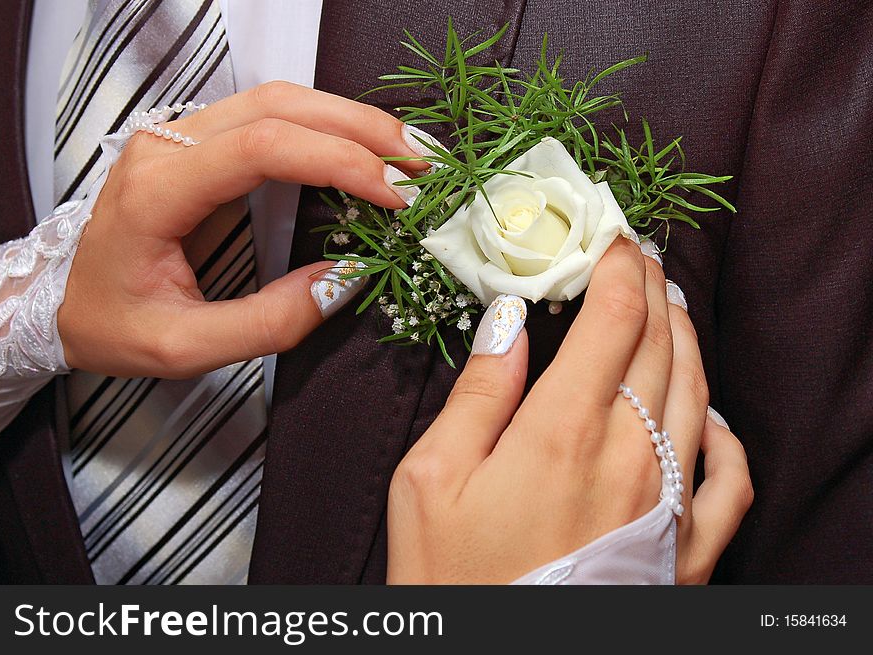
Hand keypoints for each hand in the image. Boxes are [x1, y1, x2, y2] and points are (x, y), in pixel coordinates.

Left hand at [59, 81, 429, 377]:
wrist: (59, 299)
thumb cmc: (112, 324)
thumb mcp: (185, 347)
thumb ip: (268, 322)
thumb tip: (345, 282)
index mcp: (158, 190)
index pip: (263, 147)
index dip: (339, 163)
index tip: (393, 198)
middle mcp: (168, 145)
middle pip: (279, 105)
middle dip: (361, 129)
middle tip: (421, 164)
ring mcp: (180, 136)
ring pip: (279, 99)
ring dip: (350, 120)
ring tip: (405, 153)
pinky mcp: (198, 143)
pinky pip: (271, 115)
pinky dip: (327, 127)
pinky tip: (362, 148)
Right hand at [387, 237, 752, 583]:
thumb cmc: (456, 579)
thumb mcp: (431, 478)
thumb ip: (479, 392)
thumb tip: (511, 320)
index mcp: (563, 431)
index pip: (615, 318)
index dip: (618, 264)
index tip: (611, 236)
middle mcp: (629, 457)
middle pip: (660, 344)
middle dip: (651, 287)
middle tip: (638, 256)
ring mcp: (667, 503)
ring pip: (698, 394)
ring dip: (686, 339)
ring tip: (670, 307)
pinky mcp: (684, 548)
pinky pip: (731, 479)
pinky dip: (728, 433)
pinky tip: (713, 415)